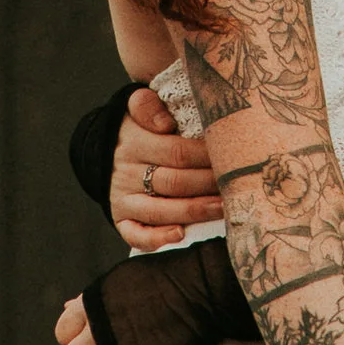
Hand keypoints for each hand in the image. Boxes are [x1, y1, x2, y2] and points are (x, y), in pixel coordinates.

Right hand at [112, 83, 216, 250]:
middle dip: (208, 184)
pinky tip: (180, 235)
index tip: (230, 158)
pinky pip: (135, 234)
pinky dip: (157, 238)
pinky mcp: (120, 219)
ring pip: (160, 210)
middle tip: (236, 185)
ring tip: (223, 208)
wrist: (106, 150)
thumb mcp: (139, 108)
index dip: (206, 157)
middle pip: (174, 182)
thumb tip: (165, 124)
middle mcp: (125, 172)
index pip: (177, 152)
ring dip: (195, 211)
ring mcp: (122, 198)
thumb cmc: (140, 128)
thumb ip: (149, 106)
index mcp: (134, 141)